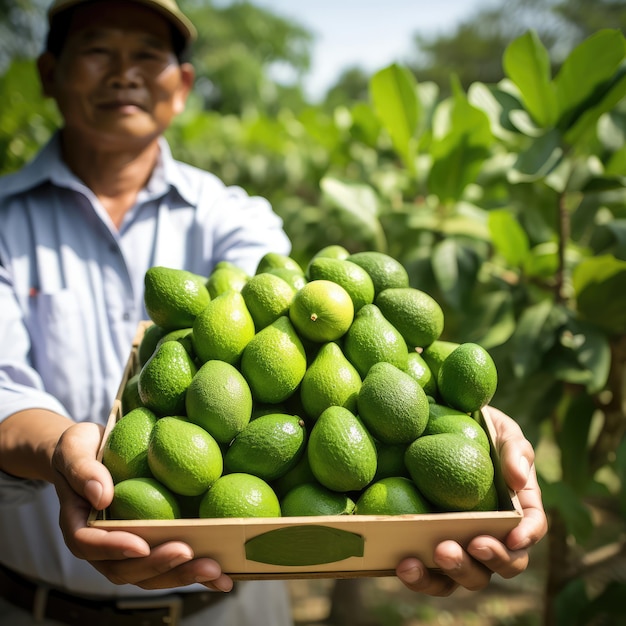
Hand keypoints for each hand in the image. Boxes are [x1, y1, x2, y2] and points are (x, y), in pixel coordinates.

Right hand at [51, 422, 232, 591]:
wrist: (92, 453)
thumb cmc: (81, 449)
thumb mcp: (73, 449)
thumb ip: (82, 470)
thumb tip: (101, 496)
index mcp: (79, 525)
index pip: (90, 545)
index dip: (115, 548)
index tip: (140, 545)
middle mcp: (103, 546)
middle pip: (125, 569)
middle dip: (158, 566)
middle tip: (188, 554)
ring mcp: (128, 549)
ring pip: (151, 574)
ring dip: (182, 575)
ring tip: (214, 571)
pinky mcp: (151, 544)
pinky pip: (171, 563)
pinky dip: (195, 570)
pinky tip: (224, 574)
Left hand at [395, 405, 547, 595]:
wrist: (435, 425)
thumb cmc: (478, 429)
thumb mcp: (501, 431)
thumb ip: (516, 450)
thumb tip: (518, 479)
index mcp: (516, 509)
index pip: (531, 529)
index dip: (526, 537)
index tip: (512, 535)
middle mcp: (490, 534)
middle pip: (502, 563)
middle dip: (490, 559)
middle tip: (471, 543)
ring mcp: (459, 545)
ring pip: (466, 576)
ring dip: (454, 573)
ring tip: (436, 554)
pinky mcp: (427, 549)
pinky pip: (428, 575)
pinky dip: (419, 577)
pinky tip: (404, 565)